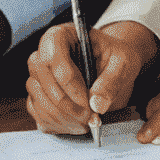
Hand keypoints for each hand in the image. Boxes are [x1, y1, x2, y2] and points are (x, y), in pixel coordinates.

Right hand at [25, 20, 159, 133]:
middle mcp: (45, 51)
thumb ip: (112, 81)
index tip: (88, 103)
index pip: (53, 56)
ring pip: (36, 95)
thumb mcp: (123, 63)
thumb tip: (96, 105)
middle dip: (64, 103)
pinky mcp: (39, 93)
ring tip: (84, 123)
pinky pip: (36, 110)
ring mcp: (39, 73)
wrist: (112, 66)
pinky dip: (53, 122)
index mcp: (62, 35)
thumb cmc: (115, 58)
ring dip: (60, 115)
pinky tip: (74, 125)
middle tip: (88, 117)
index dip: (69, 82)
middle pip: (41, 76)